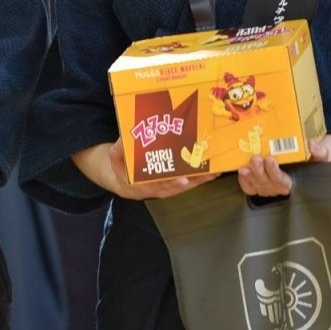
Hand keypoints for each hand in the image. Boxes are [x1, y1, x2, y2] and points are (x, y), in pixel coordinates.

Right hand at [72, 140, 218, 200]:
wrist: (126, 182)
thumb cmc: (123, 169)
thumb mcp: (115, 160)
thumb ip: (117, 152)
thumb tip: (121, 140)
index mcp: (143, 185)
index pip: (158, 185)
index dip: (170, 183)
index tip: (182, 179)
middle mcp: (159, 189)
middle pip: (178, 186)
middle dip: (194, 180)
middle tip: (207, 173)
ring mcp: (168, 187)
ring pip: (187, 185)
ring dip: (201, 179)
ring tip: (215, 171)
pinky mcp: (175, 184)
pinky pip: (189, 182)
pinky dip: (200, 178)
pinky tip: (211, 171)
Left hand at [236, 132, 330, 196]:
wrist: (306, 162)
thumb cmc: (312, 160)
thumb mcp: (320, 156)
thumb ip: (320, 151)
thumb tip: (312, 144)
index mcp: (294, 182)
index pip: (282, 181)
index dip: (274, 172)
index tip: (270, 159)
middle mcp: (279, 188)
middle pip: (267, 184)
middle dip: (260, 172)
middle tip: (255, 159)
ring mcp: (268, 188)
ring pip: (257, 186)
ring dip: (250, 177)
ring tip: (245, 167)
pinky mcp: (259, 185)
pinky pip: (250, 189)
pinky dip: (244, 182)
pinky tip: (241, 172)